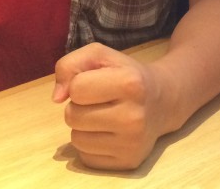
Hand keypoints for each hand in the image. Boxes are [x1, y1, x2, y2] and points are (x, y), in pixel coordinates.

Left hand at [52, 43, 171, 170]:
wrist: (163, 101)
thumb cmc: (126, 74)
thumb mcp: (101, 56)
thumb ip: (70, 65)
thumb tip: (56, 98)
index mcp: (130, 83)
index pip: (76, 88)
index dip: (78, 83)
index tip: (95, 82)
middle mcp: (133, 116)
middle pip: (72, 116)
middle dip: (79, 106)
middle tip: (100, 101)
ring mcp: (132, 143)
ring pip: (76, 139)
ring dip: (83, 126)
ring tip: (103, 116)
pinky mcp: (128, 162)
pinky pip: (86, 157)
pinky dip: (90, 144)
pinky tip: (107, 133)